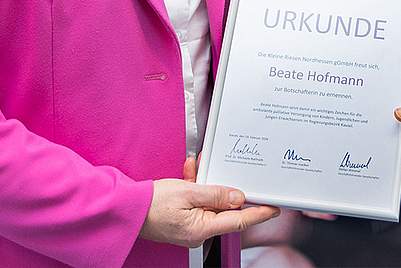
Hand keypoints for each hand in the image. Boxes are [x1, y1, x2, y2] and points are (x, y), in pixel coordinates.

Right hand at [140, 157, 280, 247]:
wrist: (126, 209)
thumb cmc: (151, 203)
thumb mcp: (187, 192)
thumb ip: (215, 194)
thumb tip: (238, 197)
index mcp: (202, 229)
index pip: (239, 221)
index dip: (259, 213)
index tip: (274, 207)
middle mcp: (198, 232)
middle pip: (225, 210)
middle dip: (227, 189)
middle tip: (234, 174)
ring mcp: (190, 227)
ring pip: (210, 203)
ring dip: (208, 184)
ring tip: (201, 168)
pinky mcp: (183, 221)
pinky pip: (196, 203)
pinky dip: (196, 187)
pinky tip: (191, 172)